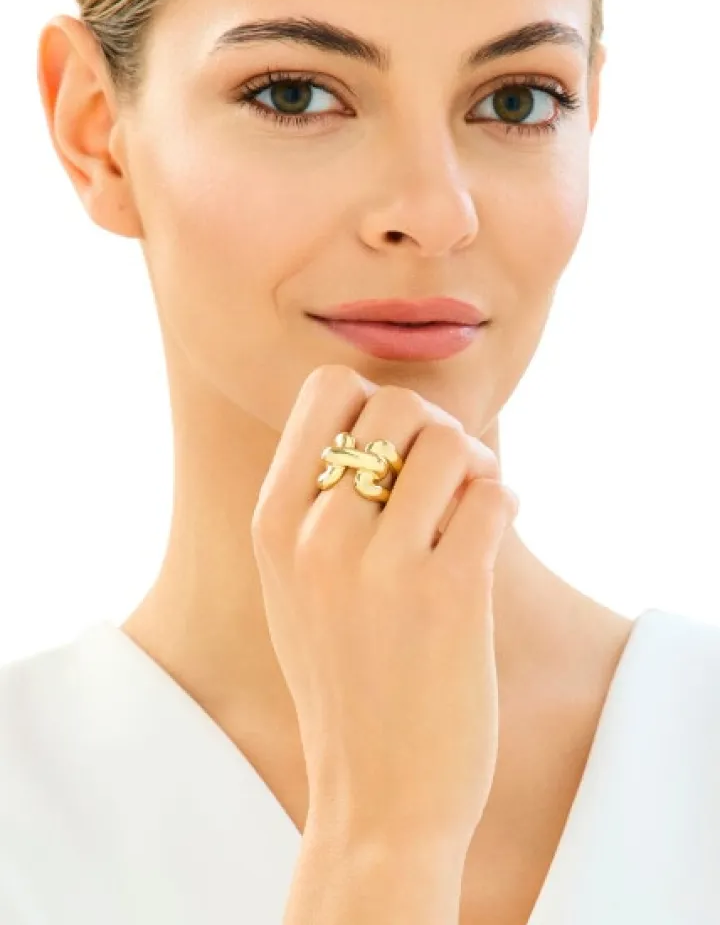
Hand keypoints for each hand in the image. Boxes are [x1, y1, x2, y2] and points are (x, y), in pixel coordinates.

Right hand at [251, 365, 518, 852]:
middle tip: (447, 475)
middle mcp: (317, 535)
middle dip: (433, 428)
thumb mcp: (293, 590)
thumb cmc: (344, 687)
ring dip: (474, 462)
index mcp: (272, 525)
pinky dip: (504, 498)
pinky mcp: (449, 594)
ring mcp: (381, 565)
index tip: (394, 450)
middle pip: (395, 404)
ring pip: (448, 440)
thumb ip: (315, 507)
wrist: (376, 799)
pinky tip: (496, 528)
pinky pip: (493, 493)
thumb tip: (382, 425)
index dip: (374, 403)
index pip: (326, 389)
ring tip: (474, 501)